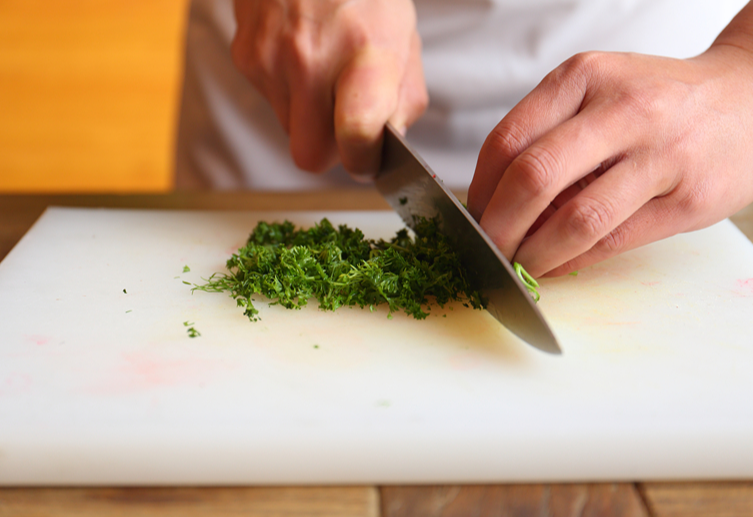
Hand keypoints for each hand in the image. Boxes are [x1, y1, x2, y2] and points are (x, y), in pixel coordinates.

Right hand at [231, 0, 427, 178]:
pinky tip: (300, 56)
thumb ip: (402, 100)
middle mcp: (310, 59)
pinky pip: (270, 99)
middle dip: (329, 149)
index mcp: (363, 53)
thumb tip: (384, 147)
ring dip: (308, 115)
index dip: (363, 162)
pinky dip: (288, 90)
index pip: (356, 135)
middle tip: (344, 123)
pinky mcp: (245, 55)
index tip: (367, 161)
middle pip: (310, 154)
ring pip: (288, 128)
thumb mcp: (402, 38)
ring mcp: (270, 59)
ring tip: (323, 71)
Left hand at [468, 30, 752, 277]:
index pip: (508, 140)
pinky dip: (572, 262)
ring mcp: (660, 155)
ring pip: (575, 218)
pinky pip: (612, 241)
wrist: (748, 99)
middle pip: (533, 177)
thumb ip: (549, 136)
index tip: (472, 216)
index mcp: (585, 78)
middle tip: (485, 250)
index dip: (479, 189)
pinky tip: (555, 267)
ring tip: (517, 266)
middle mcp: (622, 110)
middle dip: (497, 227)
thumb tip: (492, 202)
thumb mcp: (598, 93)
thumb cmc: (656, 102)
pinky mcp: (687, 199)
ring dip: (533, 254)